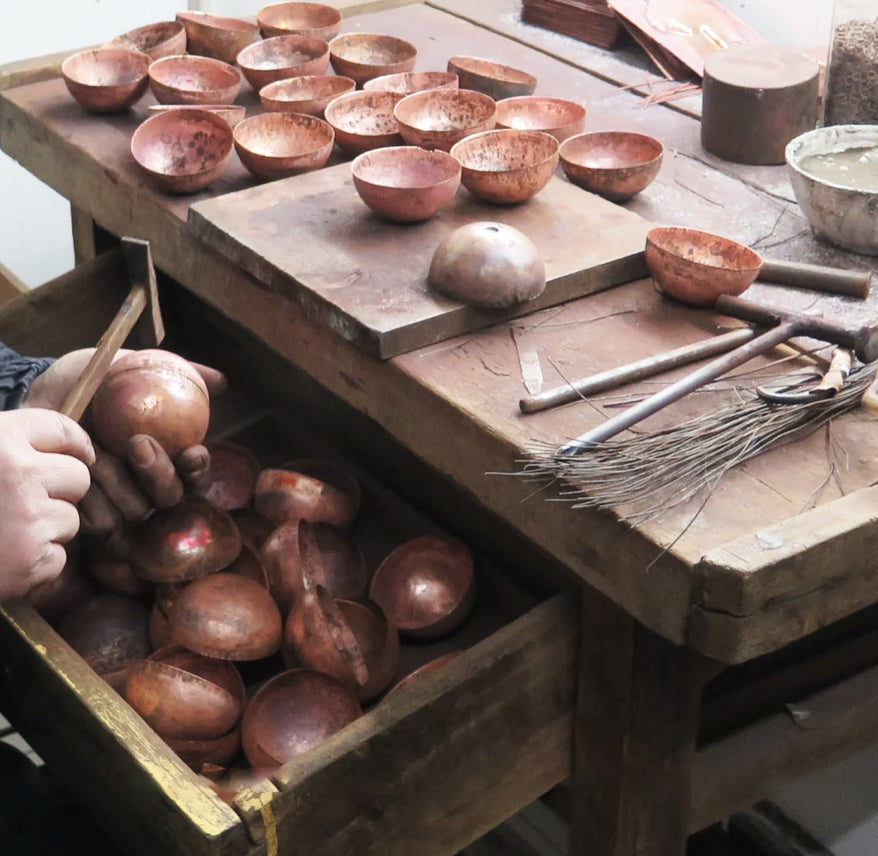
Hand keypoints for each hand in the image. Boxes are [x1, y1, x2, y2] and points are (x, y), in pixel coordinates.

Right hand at [0, 409, 93, 601]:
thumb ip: (8, 447)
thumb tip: (66, 447)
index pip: (61, 429)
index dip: (76, 443)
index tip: (84, 455)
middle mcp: (19, 474)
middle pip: (78, 477)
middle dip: (60, 493)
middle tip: (24, 505)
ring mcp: (28, 517)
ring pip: (70, 519)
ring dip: (45, 530)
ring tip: (4, 534)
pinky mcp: (30, 558)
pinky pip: (57, 557)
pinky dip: (35, 564)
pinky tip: (4, 560)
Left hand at [23, 348, 227, 535]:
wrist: (42, 397)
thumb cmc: (91, 384)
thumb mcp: (133, 366)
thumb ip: (179, 373)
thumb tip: (222, 381)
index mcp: (168, 457)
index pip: (195, 475)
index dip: (198, 469)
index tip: (192, 450)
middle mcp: (148, 486)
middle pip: (171, 498)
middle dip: (159, 474)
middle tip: (137, 443)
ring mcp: (119, 505)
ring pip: (137, 510)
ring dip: (118, 480)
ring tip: (95, 449)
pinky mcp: (89, 519)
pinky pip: (103, 521)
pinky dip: (93, 496)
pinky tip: (81, 469)